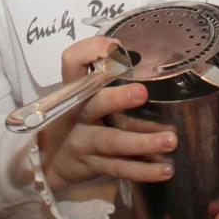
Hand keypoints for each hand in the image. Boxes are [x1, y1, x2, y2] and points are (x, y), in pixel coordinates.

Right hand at [39, 36, 176, 190]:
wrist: (47, 162)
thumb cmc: (74, 117)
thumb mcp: (81, 94)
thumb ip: (103, 75)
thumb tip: (142, 55)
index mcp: (74, 90)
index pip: (72, 62)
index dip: (91, 51)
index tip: (117, 48)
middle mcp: (76, 114)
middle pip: (94, 104)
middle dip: (117, 99)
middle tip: (142, 93)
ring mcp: (85, 142)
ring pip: (113, 142)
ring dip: (142, 142)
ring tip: (171, 140)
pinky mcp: (95, 166)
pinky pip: (121, 168)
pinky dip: (144, 171)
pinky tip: (166, 170)